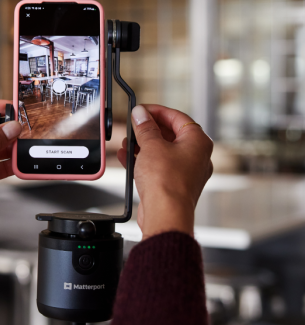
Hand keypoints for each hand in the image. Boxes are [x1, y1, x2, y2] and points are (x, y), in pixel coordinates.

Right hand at [117, 105, 212, 238]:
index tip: (141, 110)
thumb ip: (144, 127)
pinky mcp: (173, 185)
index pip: (177, 117)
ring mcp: (185, 172)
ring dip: (143, 145)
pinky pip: (158, 166)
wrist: (165, 214)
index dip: (156, 111)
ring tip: (127, 143)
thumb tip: (140, 114)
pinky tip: (127, 157)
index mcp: (198, 142)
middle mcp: (196, 156)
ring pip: (162, 151)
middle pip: (170, 134)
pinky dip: (144, 160)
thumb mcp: (151, 146)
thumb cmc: (167, 182)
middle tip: (132, 126)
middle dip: (147, 129)